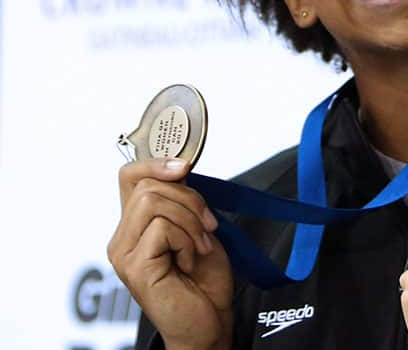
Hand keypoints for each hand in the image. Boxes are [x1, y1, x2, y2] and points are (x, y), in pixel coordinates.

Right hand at [107, 158, 232, 349]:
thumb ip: (183, 201)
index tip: (184, 167)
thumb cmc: (203, 279)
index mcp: (135, 226)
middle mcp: (123, 238)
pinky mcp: (134, 267)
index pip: (130, 177)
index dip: (155, 163)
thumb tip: (180, 168)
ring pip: (153, 202)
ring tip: (199, 245)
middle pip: (148, 185)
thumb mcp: (197, 227)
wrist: (209, 320)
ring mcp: (124, 253)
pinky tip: (190, 260)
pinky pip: (162, 228)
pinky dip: (187, 240)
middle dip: (189, 199)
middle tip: (207, 225)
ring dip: (190, 220)